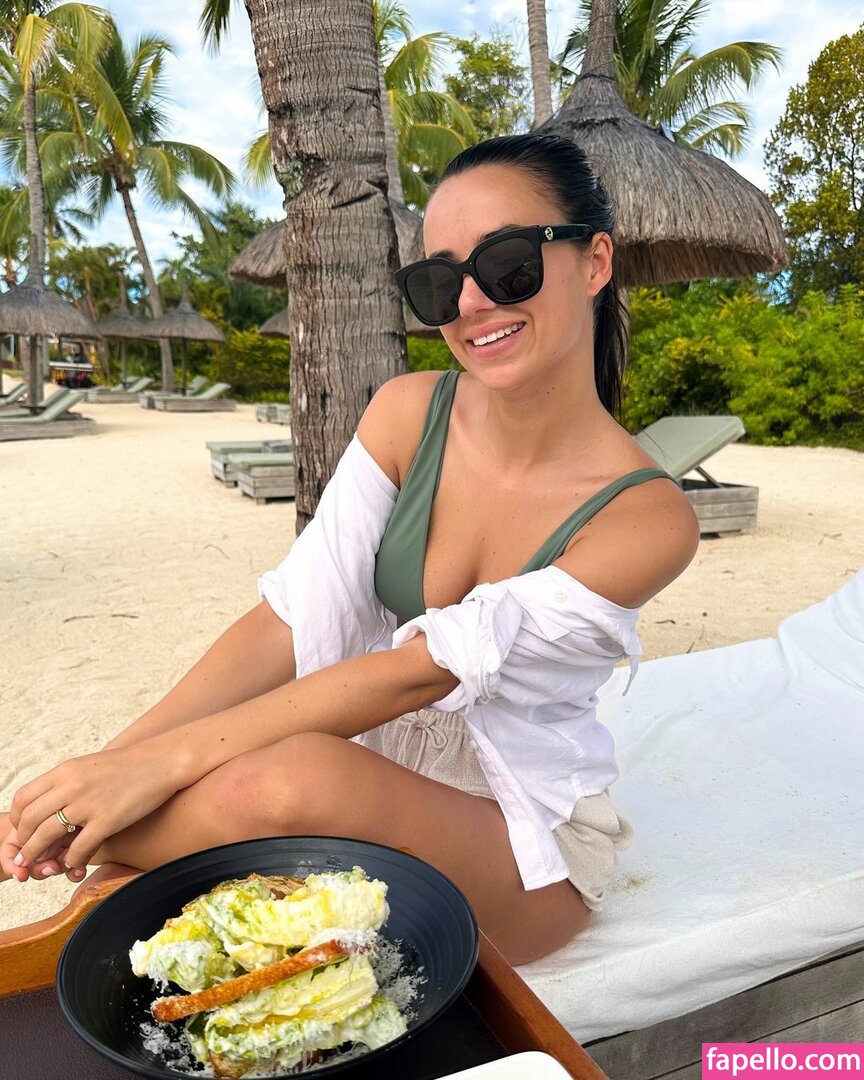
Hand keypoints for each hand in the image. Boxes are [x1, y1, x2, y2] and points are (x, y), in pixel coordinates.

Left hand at [9, 742, 180, 871]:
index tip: (23, 832)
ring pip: (46, 835)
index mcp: (65, 770)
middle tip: (26, 856)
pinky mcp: (108, 819)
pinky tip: (75, 863)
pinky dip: (71, 860)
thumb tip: (49, 805)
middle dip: (23, 843)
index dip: (17, 820)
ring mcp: (89, 803)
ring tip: (41, 865)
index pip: (22, 798)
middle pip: (29, 820)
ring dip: (38, 855)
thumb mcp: (89, 766)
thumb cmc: (127, 766)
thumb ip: (67, 783)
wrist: (161, 761)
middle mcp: (72, 785)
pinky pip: (78, 848)